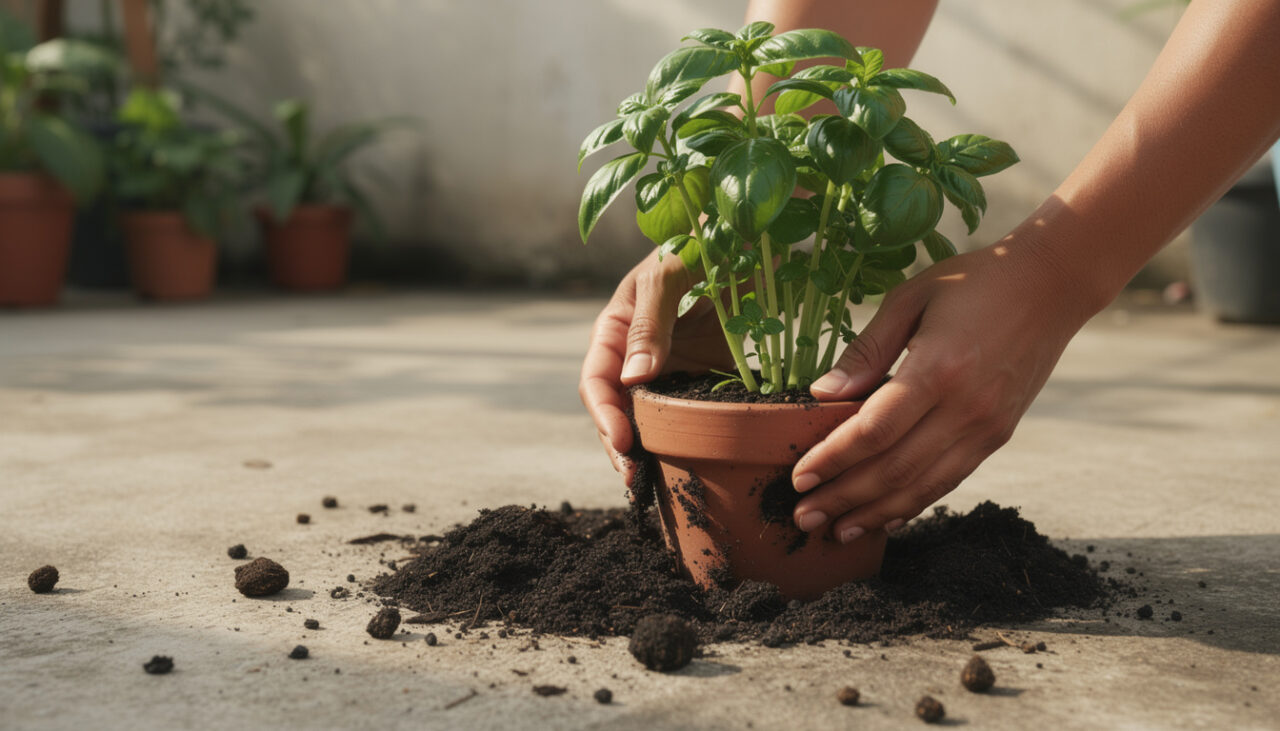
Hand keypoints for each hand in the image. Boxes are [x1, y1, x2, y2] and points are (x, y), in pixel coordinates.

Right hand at [579, 248, 732, 484]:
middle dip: (623, 448)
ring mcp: (672, 367)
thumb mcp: (669, 272)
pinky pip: (694, 412)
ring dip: (655, 451)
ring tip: (661, 484)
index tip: (624, 444)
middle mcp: (639, 354)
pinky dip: (693, 438)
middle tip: (636, 481)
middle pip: (620, 410)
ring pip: (654, 419)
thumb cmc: (701, 238)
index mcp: (617, 328)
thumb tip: (633, 380)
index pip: (598, 382)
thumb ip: (650, 321)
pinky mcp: (706, 374)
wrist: (750, 228)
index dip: (605, 416)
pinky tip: (701, 462)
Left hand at [790, 237, 1092, 542]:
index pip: (874, 431)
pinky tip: (884, 517)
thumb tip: (822, 393)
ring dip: (875, 513)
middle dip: (844, 498)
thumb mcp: (911, 298)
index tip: (799, 477)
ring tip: (837, 531)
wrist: (1052, 285)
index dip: (833, 460)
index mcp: (938, 369)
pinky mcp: (998, 435)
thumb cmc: (974, 282)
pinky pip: (950, 480)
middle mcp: (966, 408)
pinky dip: (914, 503)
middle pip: (894, 469)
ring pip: (923, 486)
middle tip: (803, 516)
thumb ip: (867, 349)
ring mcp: (987, 427)